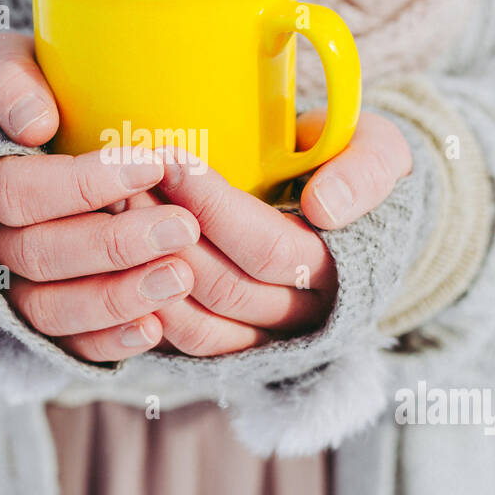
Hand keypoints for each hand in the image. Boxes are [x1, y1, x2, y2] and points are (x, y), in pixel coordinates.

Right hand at [0, 33, 199, 363]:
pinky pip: (62, 343)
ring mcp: (10, 282)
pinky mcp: (40, 313)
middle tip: (183, 227)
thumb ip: (8, 81)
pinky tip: (151, 330)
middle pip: (39, 255)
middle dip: (114, 245)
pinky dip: (104, 342)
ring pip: (47, 309)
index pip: (17, 190)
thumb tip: (33, 123)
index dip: (82, 184)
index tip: (152, 162)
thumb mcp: (3, 63)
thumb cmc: (20, 90)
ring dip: (116, 298)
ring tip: (180, 278)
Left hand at [132, 110, 412, 356]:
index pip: (269, 248)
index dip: (215, 208)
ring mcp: (269, 336)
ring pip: (201, 323)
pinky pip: (188, 341)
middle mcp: (306, 315)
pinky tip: (119, 265)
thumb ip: (365, 171)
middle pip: (226, 288)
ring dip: (148, 271)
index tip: (173, 161)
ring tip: (114, 212)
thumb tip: (324, 209)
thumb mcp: (380, 150)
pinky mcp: (237, 344)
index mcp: (343, 269)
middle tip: (124, 183)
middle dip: (169, 235)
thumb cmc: (353, 163)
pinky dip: (149, 311)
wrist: (343, 198)